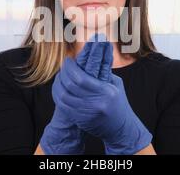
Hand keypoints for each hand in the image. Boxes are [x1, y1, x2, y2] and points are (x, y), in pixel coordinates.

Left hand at [54, 40, 152, 154]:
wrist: (121, 128)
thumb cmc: (118, 102)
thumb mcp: (115, 85)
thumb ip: (104, 70)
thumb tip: (95, 52)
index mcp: (106, 92)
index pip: (81, 78)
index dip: (70, 68)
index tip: (68, 60)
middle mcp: (96, 103)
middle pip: (70, 86)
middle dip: (63, 73)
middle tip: (63, 66)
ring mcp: (87, 114)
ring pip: (63, 97)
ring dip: (58, 84)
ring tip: (60, 76)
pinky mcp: (81, 120)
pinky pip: (63, 106)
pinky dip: (58, 96)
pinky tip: (59, 88)